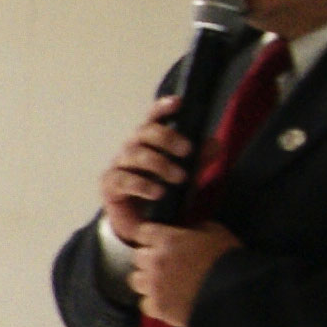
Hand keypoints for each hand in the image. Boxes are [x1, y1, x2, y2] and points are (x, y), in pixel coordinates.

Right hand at [100, 98, 190, 246]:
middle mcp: (131, 148)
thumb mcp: (185, 174)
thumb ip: (198, 159)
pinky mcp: (110, 185)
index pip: (153, 119)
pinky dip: (143, 185)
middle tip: (187, 151)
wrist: (140, 223)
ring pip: (136, 155)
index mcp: (147, 141)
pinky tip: (158, 192)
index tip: (177, 103)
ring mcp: (118, 165)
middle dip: (167, 138)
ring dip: (159, 164)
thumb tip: (216, 143)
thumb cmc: (161, 191)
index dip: (162, 108)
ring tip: (180, 177)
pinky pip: (124, 180)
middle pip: (144, 133)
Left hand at [128, 222, 237, 326]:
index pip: (142, 232)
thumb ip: (196, 228)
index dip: (150, 237)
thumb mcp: (216, 232)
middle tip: (164, 264)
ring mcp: (154, 285)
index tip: (155, 241)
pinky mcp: (158, 307)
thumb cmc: (228, 260)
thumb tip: (189, 231)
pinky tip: (167, 301)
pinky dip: (154, 303)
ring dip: (147, 280)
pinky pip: (145, 304)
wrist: (236, 295)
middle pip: (137, 257)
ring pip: (136, 280)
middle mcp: (155, 261)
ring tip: (162, 284)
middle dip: (148, 259)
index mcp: (167, 239)